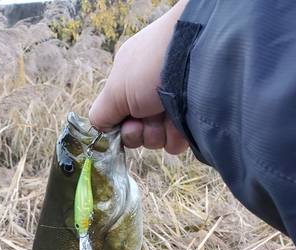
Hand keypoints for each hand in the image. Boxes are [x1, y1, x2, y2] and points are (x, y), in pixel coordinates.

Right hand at [89, 0, 188, 154]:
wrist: (197, 59)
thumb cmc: (150, 67)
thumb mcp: (115, 90)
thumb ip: (101, 113)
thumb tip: (98, 129)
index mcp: (130, 84)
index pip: (119, 118)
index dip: (121, 126)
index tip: (127, 121)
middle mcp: (150, 95)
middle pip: (136, 132)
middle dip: (138, 132)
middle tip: (144, 119)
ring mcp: (172, 108)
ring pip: (156, 140)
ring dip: (157, 134)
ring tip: (166, 116)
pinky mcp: (192, 120)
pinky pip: (175, 143)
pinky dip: (175, 137)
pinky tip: (180, 122)